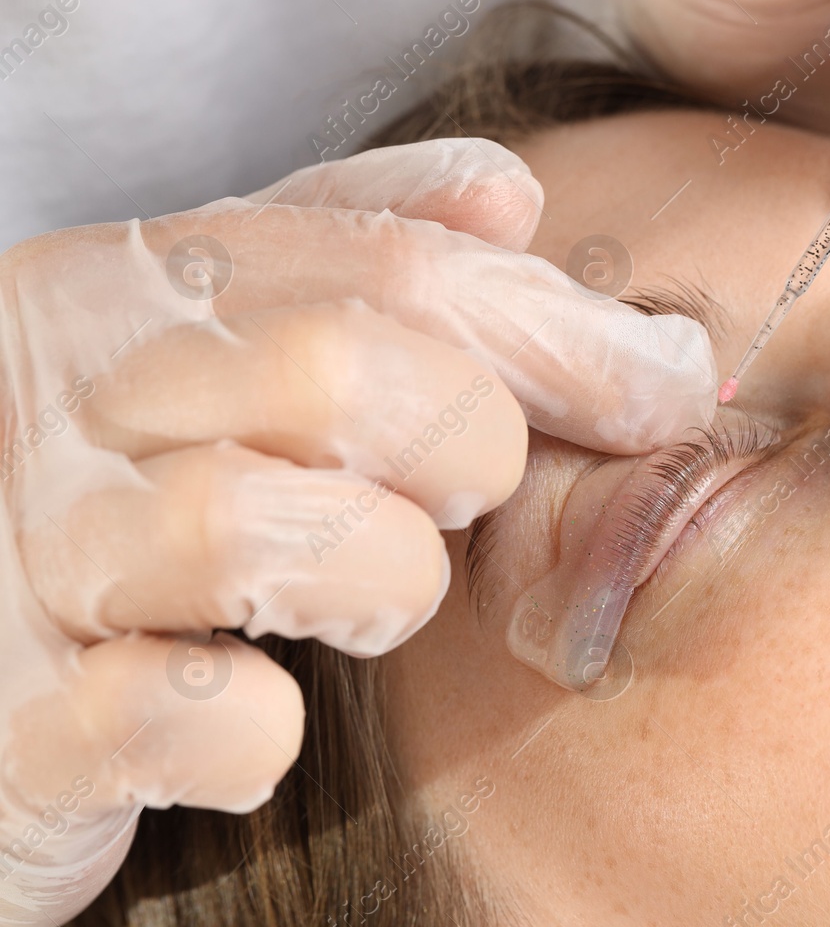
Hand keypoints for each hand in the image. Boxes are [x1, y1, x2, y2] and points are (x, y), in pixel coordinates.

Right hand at [0, 139, 715, 926]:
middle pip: (346, 376)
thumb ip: (352, 248)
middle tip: (468, 494)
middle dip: (465, 444)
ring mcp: (29, 561)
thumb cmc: (120, 492)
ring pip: (262, 531)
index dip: (567, 335)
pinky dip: (252, 730)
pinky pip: (188, 717)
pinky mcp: (17, 730)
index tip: (668, 388)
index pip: (398, 270)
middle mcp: (64, 399)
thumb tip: (508, 196)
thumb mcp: (217, 337)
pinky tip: (257, 717)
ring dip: (377, 579)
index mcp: (129, 285)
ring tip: (373, 597)